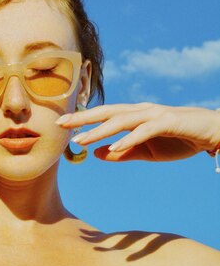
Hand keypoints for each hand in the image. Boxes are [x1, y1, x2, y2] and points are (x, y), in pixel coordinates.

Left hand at [56, 102, 219, 162]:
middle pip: (107, 112)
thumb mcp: (146, 151)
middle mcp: (141, 111)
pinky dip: (129, 138)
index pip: (104, 115)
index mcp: (134, 115)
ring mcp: (154, 114)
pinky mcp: (168, 122)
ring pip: (122, 120)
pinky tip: (114, 147)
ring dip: (101, 130)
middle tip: (61, 124)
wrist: (211, 134)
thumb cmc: (177, 140)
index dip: (83, 119)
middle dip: (83, 118)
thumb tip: (98, 154)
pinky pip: (145, 131)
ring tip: (82, 140)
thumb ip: (123, 152)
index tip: (62, 125)